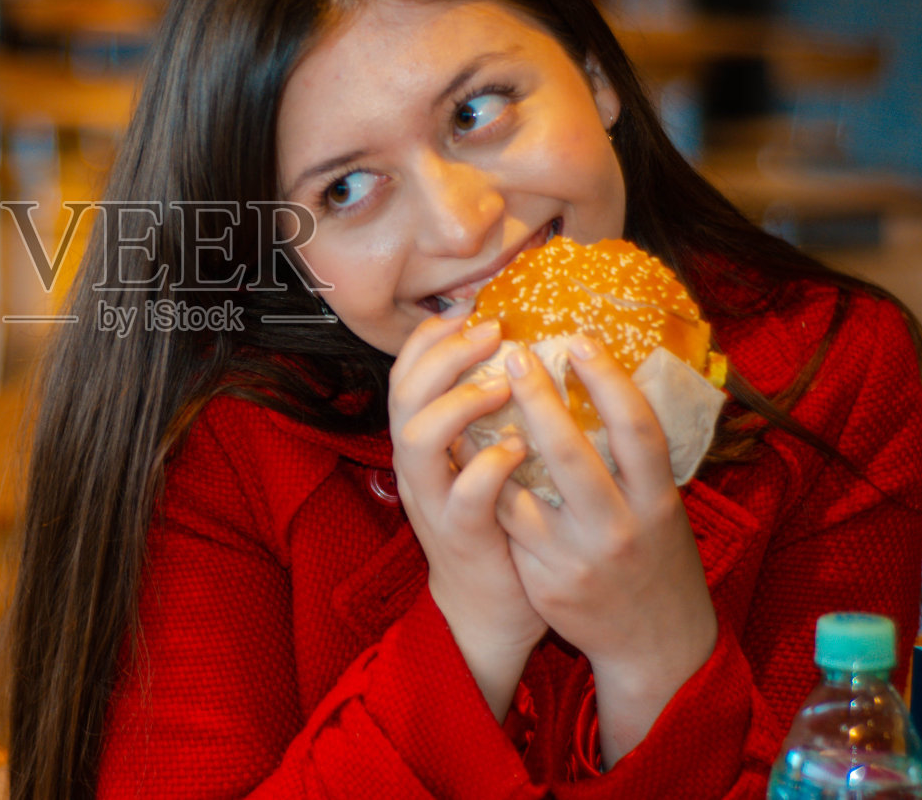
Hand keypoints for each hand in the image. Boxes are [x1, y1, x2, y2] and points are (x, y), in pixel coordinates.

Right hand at [389, 316, 545, 719]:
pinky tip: (517, 448)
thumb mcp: (475, 462)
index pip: (406, 376)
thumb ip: (481, 417)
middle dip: (444, 355)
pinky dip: (488, 465)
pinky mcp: (462, 537)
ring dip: (458, 403)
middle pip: (403, 396)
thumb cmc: (495, 527)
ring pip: (417, 440)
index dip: (429, 338)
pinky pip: (464, 495)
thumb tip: (510, 353)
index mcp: (421, 445)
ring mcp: (434, 503)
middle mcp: (417, 469)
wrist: (487, 612)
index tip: (467, 310)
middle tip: (492, 332)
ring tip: (502, 385)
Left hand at [494, 336, 717, 762]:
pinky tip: (463, 450)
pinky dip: (482, 483)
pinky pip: (504, 521)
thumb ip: (635, 459)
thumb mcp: (661, 507)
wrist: (654, 644)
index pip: (639, 431)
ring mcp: (577, 557)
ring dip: (493, 440)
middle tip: (515, 353)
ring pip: (522, 490)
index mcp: (658, 501)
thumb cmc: (654, 556)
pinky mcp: (544, 579)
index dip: (611, 382)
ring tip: (472, 393)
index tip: (581, 339)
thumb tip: (609, 380)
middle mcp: (619, 528)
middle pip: (573, 455)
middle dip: (541, 401)